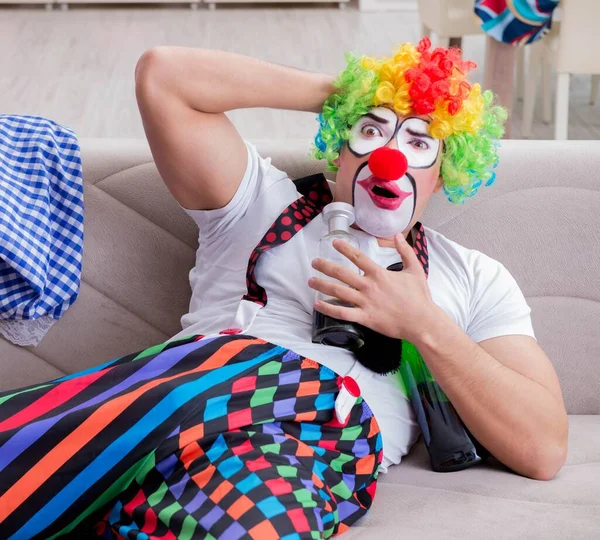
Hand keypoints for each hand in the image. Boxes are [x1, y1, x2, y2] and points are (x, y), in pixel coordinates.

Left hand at [308, 233, 440, 342]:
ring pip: (339, 292)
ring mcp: (366, 302)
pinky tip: (318, 304)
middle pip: (342, 274)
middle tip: (314, 262)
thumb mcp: (415, 269)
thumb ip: (405, 251)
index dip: (345, 249)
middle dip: (325, 266)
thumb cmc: (419, 297)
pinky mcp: (365, 318)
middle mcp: (369, 286)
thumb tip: (398, 235)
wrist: (422, 321)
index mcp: (379, 274)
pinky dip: (329, 308)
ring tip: (310, 281)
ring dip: (322, 285)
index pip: (358, 257)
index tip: (334, 243)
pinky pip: (342, 313)